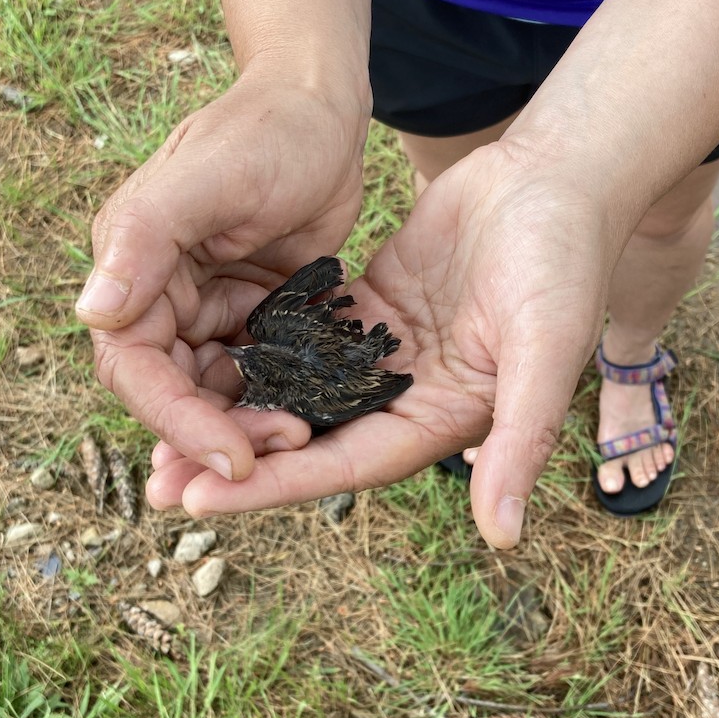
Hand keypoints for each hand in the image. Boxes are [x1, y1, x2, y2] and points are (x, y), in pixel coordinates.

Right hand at [75, 66, 368, 478]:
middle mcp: (160, 295)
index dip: (176, 420)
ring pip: (217, 392)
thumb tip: (93, 311)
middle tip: (283, 449)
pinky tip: (315, 414)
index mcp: (132, 266)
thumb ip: (145, 236)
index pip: (135, 366)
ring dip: (251, 422)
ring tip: (304, 434)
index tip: (232, 458)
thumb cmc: (266, 129)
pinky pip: (258, 373)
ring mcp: (209, 307)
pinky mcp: (253, 313)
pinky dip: (279, 397)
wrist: (322, 109)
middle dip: (219, 431)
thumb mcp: (208, 177)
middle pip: (175, 392)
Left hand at [146, 140, 613, 546]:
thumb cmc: (564, 263)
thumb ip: (521, 441)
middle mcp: (406, 397)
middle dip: (235, 463)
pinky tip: (194, 350)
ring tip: (156, 428)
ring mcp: (383, 354)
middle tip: (154, 482)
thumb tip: (504, 538)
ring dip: (233, 410)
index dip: (273, 487)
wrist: (558, 179)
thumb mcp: (545, 350)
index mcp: (442, 421)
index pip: (345, 466)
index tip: (198, 500)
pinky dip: (254, 347)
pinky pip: (302, 335)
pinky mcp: (368, 309)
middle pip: (309, 441)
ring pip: (296, 391)